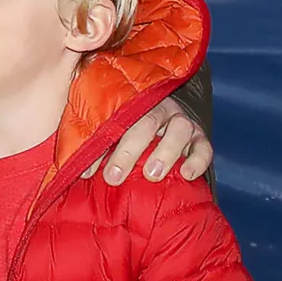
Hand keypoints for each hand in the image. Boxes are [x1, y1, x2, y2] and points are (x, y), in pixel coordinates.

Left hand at [81, 96, 211, 185]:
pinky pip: (204, 146)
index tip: (87, 172)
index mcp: (129, 103)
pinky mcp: (200, 137)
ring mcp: (180, 120)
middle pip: (144, 122)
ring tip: (152, 175)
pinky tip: (187, 175)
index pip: (113, 120)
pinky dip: (198, 160)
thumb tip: (77, 169)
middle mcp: (157, 108)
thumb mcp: (106, 130)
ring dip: (165, 152)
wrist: (160, 118)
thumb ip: (92, 143)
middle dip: (128, 151)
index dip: (99, 147)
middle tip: (113, 177)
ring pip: (179, 128)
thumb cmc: (124, 131)